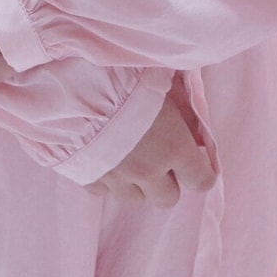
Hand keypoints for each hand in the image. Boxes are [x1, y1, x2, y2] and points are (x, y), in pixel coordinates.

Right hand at [86, 73, 216, 207]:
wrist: (74, 84)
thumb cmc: (126, 77)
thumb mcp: (165, 87)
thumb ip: (185, 116)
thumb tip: (197, 137)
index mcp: (174, 147)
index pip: (202, 181)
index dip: (201, 173)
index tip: (195, 162)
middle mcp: (148, 170)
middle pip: (168, 199)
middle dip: (166, 181)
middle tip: (157, 158)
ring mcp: (117, 178)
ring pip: (135, 199)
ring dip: (136, 183)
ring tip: (127, 158)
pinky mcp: (88, 179)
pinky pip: (103, 192)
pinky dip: (106, 180)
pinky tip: (102, 158)